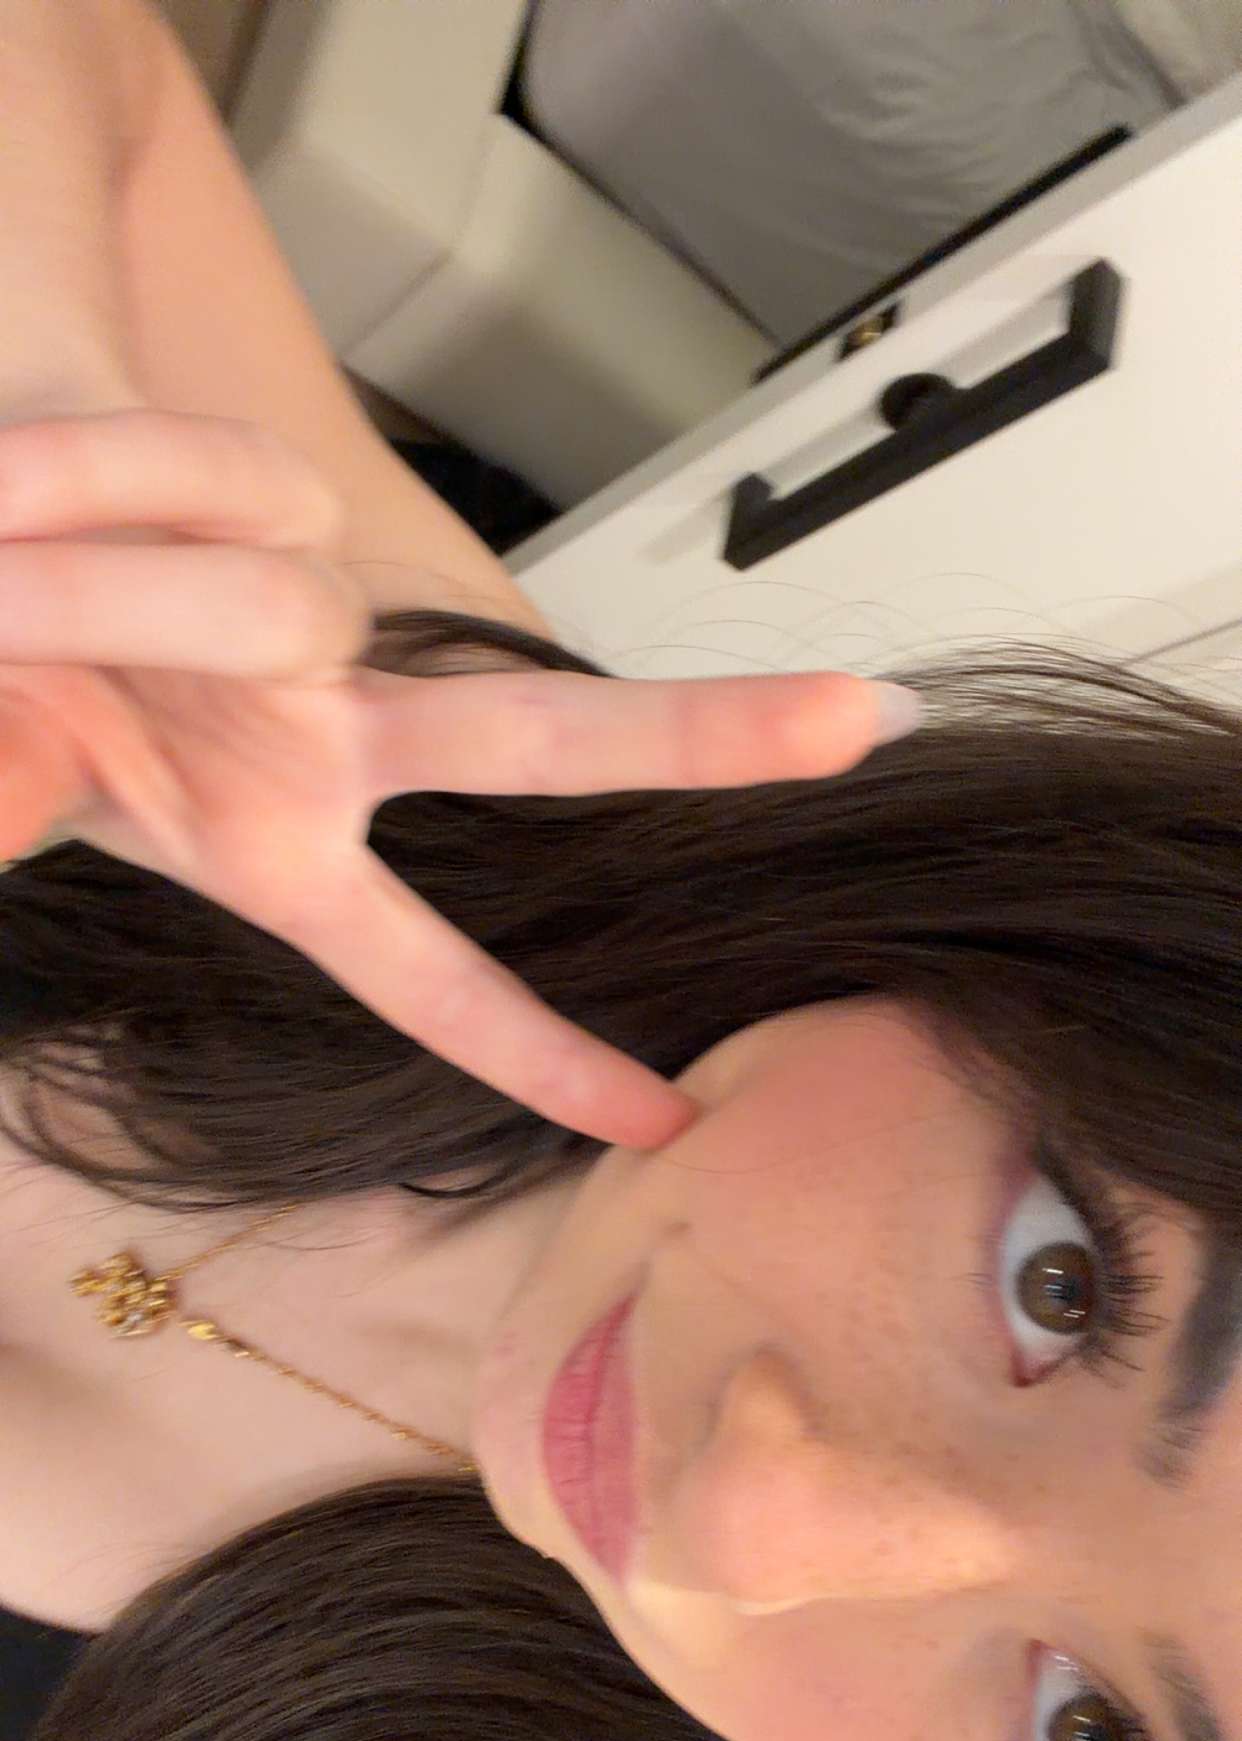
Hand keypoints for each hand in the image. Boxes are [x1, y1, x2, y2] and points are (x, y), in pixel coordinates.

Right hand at [0, 406, 913, 1148]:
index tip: (664, 1126)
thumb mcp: (26, 786)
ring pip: (279, 602)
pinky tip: (75, 481)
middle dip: (702, 733)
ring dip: (121, 587)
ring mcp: (321, 614)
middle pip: (541, 740)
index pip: (429, 979)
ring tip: (32, 564)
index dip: (535, 1057)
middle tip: (875, 719)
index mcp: (278, 851)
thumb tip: (80, 789)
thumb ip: (31, 802)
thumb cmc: (15, 675)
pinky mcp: (290, 493)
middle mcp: (331, 736)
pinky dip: (128, 484)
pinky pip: (230, 496)